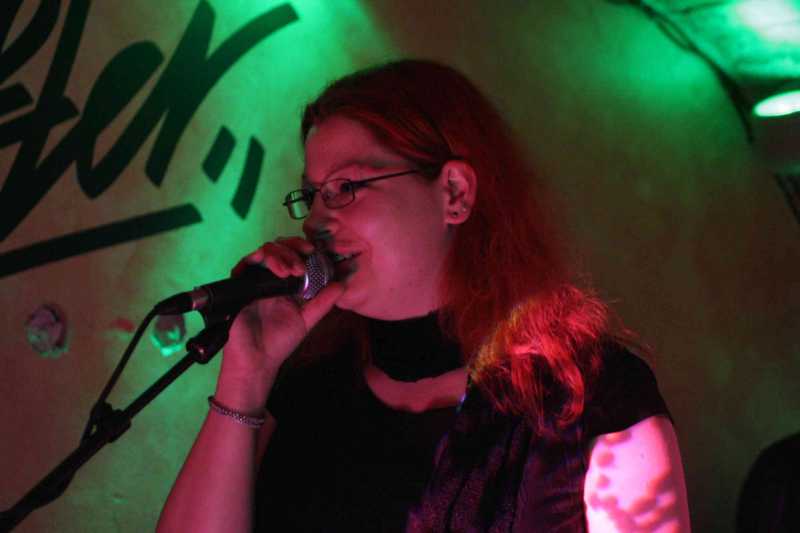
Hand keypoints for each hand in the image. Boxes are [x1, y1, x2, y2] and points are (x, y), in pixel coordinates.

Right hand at [219, 237, 343, 388]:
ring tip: (291, 271)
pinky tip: (278, 271)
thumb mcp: (307, 320)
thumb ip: (323, 302)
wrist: (257, 359)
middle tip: (304, 262)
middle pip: (279, 247)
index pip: (294, 254)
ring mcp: (255, 280)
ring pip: (265, 250)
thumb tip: (342, 284)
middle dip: (293, 248)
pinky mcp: (240, 285)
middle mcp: (270, 278)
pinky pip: (246, 263)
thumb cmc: (280, 341)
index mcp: (286, 284)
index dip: (304, 248)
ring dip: (281, 255)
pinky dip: (263, 260)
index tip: (316, 252)